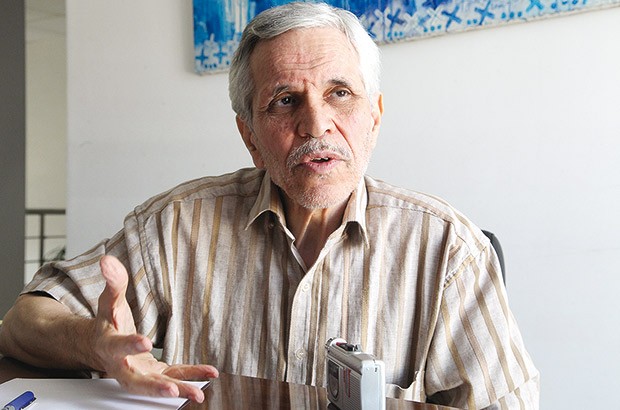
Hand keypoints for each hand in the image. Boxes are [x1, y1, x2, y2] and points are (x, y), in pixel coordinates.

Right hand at [92, 255, 217, 401]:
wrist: (100, 345)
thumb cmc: (107, 321)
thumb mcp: (109, 300)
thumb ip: (113, 281)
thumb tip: (106, 260)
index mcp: (109, 345)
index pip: (118, 345)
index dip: (130, 344)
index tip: (145, 341)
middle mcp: (123, 365)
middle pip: (135, 379)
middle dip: (152, 385)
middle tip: (171, 389)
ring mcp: (140, 372)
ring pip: (157, 384)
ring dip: (178, 389)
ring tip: (197, 393)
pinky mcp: (154, 373)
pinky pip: (174, 375)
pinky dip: (191, 375)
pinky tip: (210, 374)